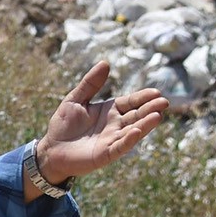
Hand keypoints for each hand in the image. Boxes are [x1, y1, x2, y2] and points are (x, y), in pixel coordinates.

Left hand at [34, 60, 169, 183]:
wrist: (51, 150)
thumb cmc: (63, 125)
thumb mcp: (75, 100)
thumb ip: (90, 83)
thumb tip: (105, 62)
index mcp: (110, 110)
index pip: (131, 102)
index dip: (143, 97)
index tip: (156, 92)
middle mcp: (116, 125)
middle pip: (136, 115)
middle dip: (150, 109)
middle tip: (164, 102)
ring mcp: (113, 140)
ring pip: (133, 131)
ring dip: (145, 124)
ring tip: (157, 116)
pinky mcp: (106, 154)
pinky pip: (120, 146)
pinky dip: (129, 139)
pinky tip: (136, 131)